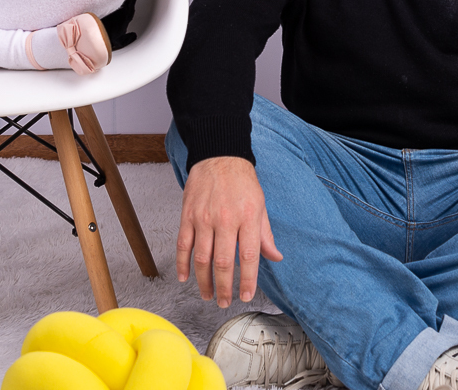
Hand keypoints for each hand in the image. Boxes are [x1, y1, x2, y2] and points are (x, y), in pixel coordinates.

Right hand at [176, 156, 282, 307]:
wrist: (219, 155)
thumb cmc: (242, 181)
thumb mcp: (260, 205)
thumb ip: (265, 234)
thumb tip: (275, 257)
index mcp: (247, 217)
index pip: (248, 256)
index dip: (247, 280)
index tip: (245, 296)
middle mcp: (225, 219)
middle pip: (223, 262)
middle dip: (224, 287)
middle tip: (224, 302)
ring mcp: (204, 217)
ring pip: (202, 258)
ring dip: (203, 281)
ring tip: (208, 295)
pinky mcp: (188, 215)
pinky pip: (183, 245)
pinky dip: (182, 264)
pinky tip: (184, 277)